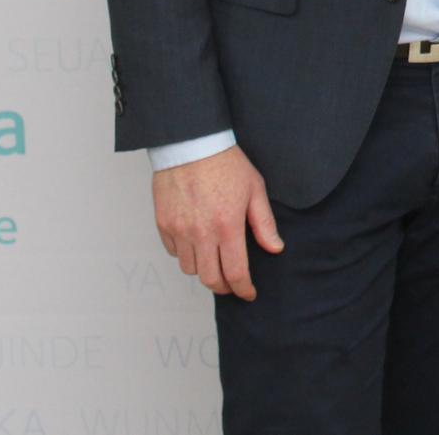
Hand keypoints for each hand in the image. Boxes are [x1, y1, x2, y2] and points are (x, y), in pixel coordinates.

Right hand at [153, 145, 282, 299]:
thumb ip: (264, 223)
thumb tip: (275, 248)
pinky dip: (185, 254)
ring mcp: (179, 230)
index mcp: (227, 226)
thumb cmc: (226, 164)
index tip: (248, 293)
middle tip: (232, 283)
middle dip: (224, 286)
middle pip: (210, 278)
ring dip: (204, 269)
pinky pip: (174, 252)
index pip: (235, 271)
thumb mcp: (255, 190)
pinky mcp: (164, 224)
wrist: (192, 145)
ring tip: (215, 259)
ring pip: (190, 268)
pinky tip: (196, 242)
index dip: (243, 288)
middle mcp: (201, 233)